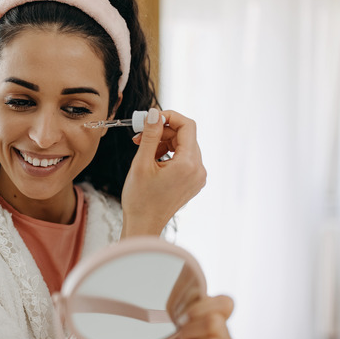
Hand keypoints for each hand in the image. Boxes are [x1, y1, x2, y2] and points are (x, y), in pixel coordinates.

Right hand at [121, 109, 206, 236]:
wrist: (144, 225)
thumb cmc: (140, 199)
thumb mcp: (141, 163)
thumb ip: (151, 135)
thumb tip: (155, 113)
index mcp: (188, 164)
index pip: (187, 126)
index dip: (169, 117)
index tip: (151, 119)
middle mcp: (198, 170)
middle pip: (186, 136)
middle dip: (163, 132)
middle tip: (140, 136)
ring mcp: (198, 177)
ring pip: (184, 146)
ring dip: (165, 143)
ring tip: (145, 150)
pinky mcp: (193, 182)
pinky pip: (185, 159)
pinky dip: (170, 154)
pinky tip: (153, 161)